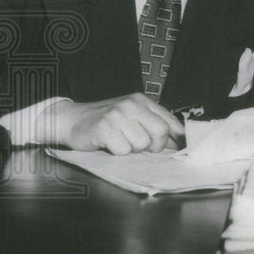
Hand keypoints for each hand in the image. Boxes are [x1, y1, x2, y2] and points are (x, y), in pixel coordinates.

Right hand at [43, 94, 185, 154]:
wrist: (72, 119)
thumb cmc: (106, 122)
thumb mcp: (132, 116)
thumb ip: (153, 125)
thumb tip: (177, 143)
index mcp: (143, 101)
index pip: (170, 121)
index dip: (178, 138)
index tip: (180, 149)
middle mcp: (132, 105)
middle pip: (161, 132)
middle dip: (155, 146)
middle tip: (141, 147)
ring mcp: (117, 115)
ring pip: (142, 143)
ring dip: (132, 149)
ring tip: (120, 141)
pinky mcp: (104, 127)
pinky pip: (123, 150)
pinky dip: (118, 152)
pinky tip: (109, 144)